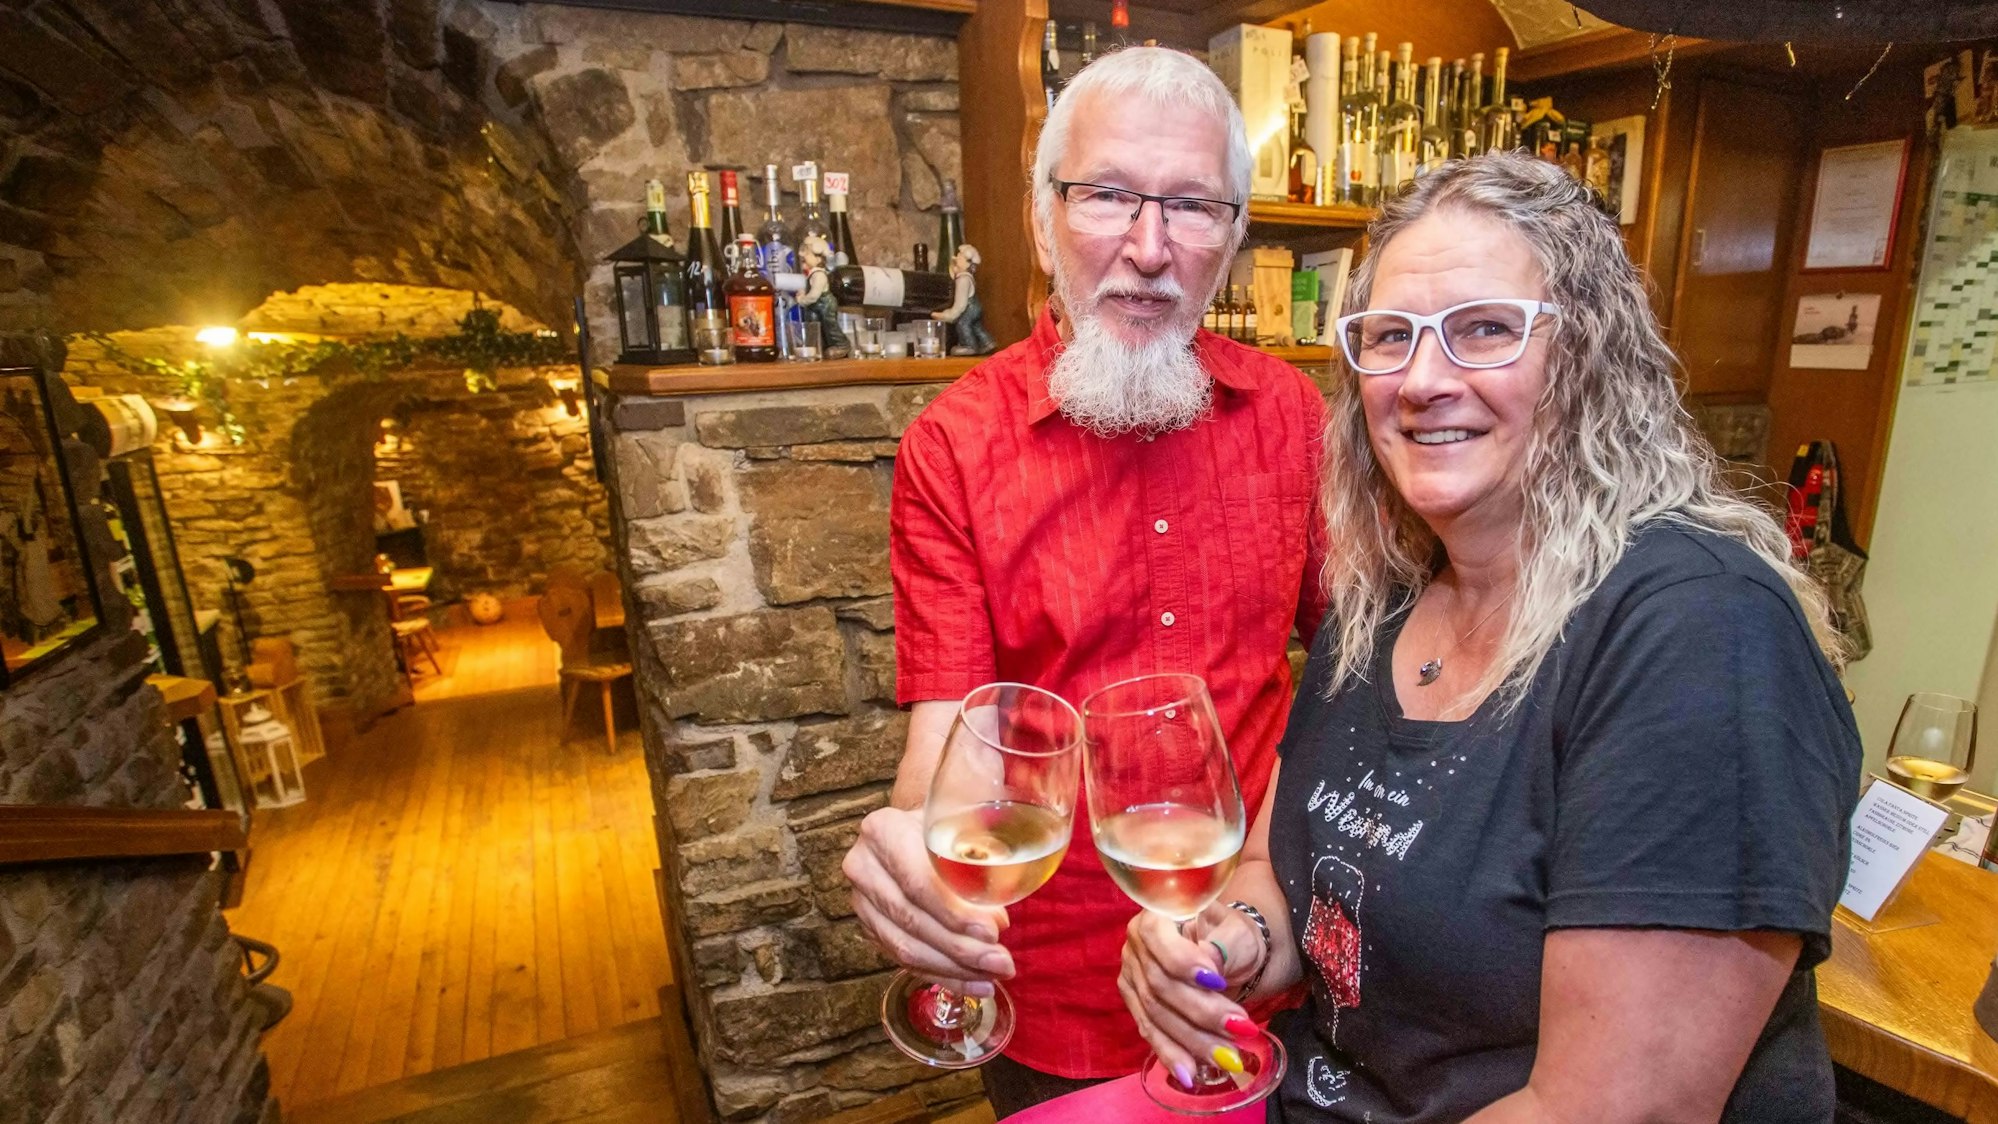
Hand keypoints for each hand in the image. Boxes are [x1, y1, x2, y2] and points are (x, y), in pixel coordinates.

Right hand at [843, 806, 1013, 994]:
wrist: (922, 824)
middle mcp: (863, 866)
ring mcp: (863, 901)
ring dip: (953, 968)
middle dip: (961, 947)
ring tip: (994, 976)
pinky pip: (905, 960)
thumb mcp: (969, 802)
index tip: (995, 929)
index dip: (955, 911)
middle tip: (1002, 961)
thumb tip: (1001, 877)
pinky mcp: (871, 928)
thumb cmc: (951, 812)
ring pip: (905, 947)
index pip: (918, 881)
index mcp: (882, 830)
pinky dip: (942, 975)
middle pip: (912, 919)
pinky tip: (974, 983)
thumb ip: (984, 821)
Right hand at [1118, 904, 1264, 1085]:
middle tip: (1239, 1029)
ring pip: (1155, 1015)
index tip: (1217, 982)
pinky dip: (1171, 1054)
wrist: (1227, 951)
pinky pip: (1149, 1033)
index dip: (1183, 963)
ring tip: (1226, 1056)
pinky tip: (1190, 1073)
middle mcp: (1136, 945)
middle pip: (1160, 985)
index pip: (1158, 940)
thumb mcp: (1237, 932)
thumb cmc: (1231, 936)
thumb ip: (1225, 946)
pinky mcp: (1135, 1004)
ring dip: (1192, 1040)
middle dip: (1201, 1012)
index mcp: (1156, 915)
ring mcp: (1132, 976)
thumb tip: (1209, 968)